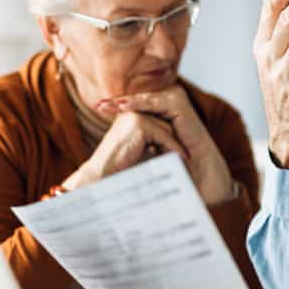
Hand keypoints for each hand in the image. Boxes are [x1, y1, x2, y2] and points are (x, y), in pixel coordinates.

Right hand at [62, 110, 187, 190]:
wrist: (101, 174)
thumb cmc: (116, 168)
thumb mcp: (137, 152)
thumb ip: (151, 145)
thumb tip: (165, 148)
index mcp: (128, 118)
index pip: (155, 122)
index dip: (169, 137)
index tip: (182, 150)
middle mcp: (130, 113)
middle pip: (163, 122)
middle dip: (176, 138)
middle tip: (188, 153)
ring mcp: (134, 116)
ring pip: (166, 127)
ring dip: (176, 143)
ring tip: (187, 157)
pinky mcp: (139, 123)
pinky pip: (164, 135)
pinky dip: (174, 147)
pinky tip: (182, 158)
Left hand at [97, 87, 235, 205]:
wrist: (195, 167)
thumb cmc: (174, 159)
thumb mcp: (150, 143)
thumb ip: (137, 132)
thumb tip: (111, 135)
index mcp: (163, 107)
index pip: (136, 105)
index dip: (117, 107)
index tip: (97, 109)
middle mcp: (170, 100)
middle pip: (138, 100)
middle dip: (118, 102)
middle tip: (98, 105)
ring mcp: (175, 100)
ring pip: (144, 100)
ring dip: (125, 102)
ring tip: (107, 105)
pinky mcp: (179, 104)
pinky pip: (154, 103)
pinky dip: (139, 104)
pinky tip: (123, 107)